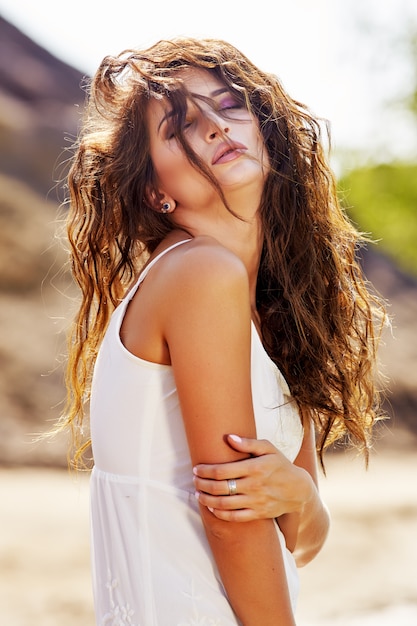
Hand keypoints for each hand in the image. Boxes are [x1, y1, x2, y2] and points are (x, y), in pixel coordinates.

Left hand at [193, 434, 314, 521]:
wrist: (299, 490)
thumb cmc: (281, 465)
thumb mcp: (269, 448)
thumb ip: (249, 443)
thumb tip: (228, 437)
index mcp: (255, 468)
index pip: (223, 471)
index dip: (206, 470)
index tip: (196, 468)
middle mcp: (254, 486)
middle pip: (220, 488)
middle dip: (203, 484)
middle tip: (194, 480)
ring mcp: (256, 502)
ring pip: (224, 504)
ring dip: (207, 500)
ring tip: (199, 494)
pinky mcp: (258, 514)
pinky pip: (235, 517)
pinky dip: (220, 514)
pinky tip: (212, 508)